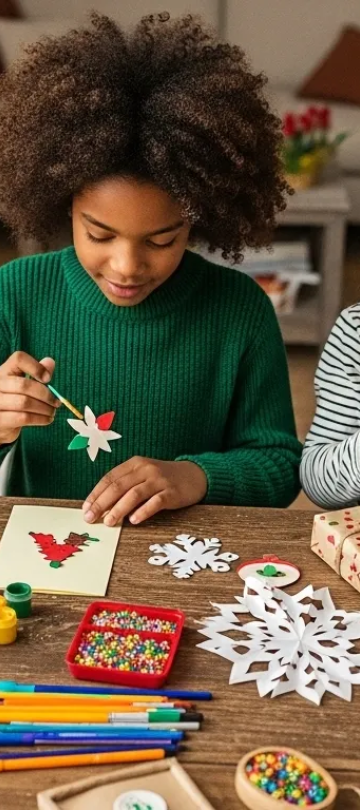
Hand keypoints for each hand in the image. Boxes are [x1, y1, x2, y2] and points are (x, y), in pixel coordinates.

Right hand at [0, 352, 59, 444]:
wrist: (1, 423)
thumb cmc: (14, 401)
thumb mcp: (23, 384)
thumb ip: (36, 372)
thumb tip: (50, 362)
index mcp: (4, 371)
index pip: (18, 359)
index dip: (36, 367)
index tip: (48, 379)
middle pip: (24, 385)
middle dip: (45, 395)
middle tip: (56, 403)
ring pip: (24, 403)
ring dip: (44, 409)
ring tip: (52, 412)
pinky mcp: (0, 420)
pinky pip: (23, 418)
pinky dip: (40, 419)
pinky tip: (47, 419)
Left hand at [82, 457, 207, 525]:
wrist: (194, 475)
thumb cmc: (163, 479)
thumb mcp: (143, 476)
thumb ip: (125, 487)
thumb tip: (102, 507)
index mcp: (135, 464)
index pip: (110, 478)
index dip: (96, 494)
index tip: (85, 508)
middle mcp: (145, 469)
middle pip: (119, 486)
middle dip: (102, 503)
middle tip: (91, 518)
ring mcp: (159, 480)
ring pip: (134, 494)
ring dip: (119, 509)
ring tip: (109, 522)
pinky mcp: (172, 492)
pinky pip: (155, 502)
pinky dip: (143, 511)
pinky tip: (134, 520)